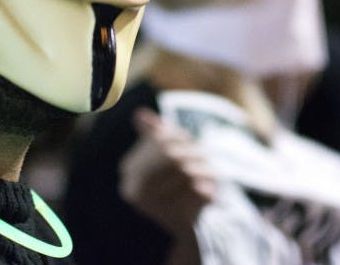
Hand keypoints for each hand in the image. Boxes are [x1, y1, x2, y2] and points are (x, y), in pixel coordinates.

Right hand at [119, 107, 216, 235]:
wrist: (175, 225)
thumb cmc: (166, 182)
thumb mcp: (157, 155)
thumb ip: (151, 135)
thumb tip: (140, 114)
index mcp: (129, 171)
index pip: (160, 142)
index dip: (178, 136)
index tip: (188, 139)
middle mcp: (137, 190)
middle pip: (174, 156)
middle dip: (193, 151)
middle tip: (203, 155)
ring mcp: (156, 207)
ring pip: (188, 173)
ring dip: (204, 168)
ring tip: (208, 171)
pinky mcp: (177, 219)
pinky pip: (199, 193)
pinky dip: (209, 187)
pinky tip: (210, 189)